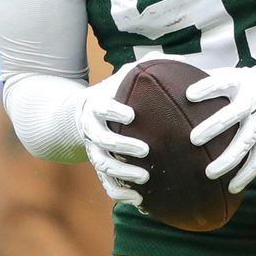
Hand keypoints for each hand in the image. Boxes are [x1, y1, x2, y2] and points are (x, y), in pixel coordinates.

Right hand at [75, 71, 149, 207]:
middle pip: (102, 141)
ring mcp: (93, 150)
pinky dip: (120, 192)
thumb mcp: (124, 76)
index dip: (114, 112)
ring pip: (103, 165)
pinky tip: (139, 199)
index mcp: (97, 105)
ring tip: (145, 177)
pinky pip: (105, 184)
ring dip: (123, 173)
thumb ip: (146, 66)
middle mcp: (92, 129)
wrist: (81, 114)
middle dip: (123, 146)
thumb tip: (175, 55)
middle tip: (145, 149)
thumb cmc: (113, 91)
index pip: (102, 108)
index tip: (131, 115)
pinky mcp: (98, 166)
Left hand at [187, 63, 255, 192]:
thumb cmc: (249, 83)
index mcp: (240, 83)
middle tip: (194, 139)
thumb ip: (206, 76)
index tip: (189, 95)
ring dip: (229, 158)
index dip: (206, 88)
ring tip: (210, 172)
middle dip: (214, 126)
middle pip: (232, 114)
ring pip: (246, 142)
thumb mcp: (233, 74)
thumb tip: (170, 68)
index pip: (222, 83)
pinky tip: (232, 187)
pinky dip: (247, 174)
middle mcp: (251, 102)